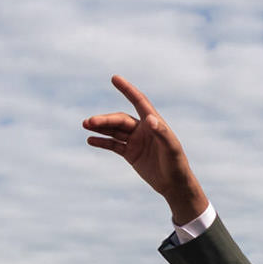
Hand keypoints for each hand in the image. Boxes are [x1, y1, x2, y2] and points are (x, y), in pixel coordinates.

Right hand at [82, 76, 209, 223]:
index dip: (127, 89)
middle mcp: (143, 129)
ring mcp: (136, 141)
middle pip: (120, 119)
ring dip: (100, 127)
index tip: (115, 78)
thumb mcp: (171, 148)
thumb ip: (161, 133)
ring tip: (85, 125)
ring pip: (114, 130)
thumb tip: (149, 119)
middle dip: (105, 119)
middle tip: (88, 122)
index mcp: (154, 123)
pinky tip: (90, 140)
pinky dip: (102, 142)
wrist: (174, 185)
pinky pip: (113, 145)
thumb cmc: (177, 164)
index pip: (139, 101)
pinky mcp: (131, 153)